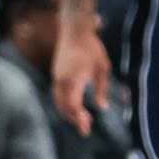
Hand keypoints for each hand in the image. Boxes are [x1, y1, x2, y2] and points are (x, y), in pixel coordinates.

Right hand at [52, 15, 108, 136]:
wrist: (75, 29)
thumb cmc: (92, 48)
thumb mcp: (103, 68)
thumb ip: (102, 89)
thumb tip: (102, 107)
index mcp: (74, 81)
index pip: (73, 107)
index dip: (79, 120)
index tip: (87, 129)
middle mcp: (62, 81)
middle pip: (64, 107)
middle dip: (74, 119)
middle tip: (86, 128)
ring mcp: (57, 77)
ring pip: (58, 101)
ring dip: (68, 112)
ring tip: (81, 118)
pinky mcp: (56, 73)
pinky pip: (57, 94)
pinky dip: (63, 103)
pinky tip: (74, 105)